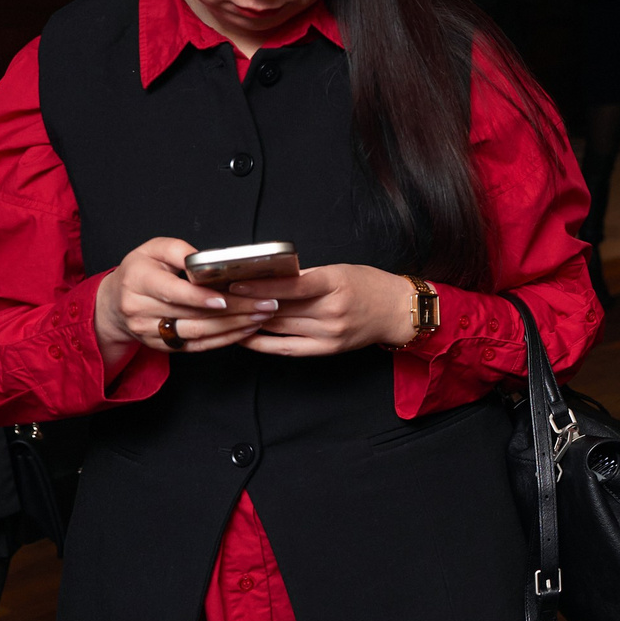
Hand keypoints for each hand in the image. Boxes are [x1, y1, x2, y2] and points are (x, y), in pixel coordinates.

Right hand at [95, 237, 271, 363]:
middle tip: (265, 303)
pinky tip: (246, 329)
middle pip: (192, 314)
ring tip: (262, 315)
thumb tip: (206, 261)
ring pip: (197, 332)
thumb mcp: (153, 249)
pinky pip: (197, 346)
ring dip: (234, 326)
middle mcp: (139, 309)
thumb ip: (179, 250)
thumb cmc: (140, 270)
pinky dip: (224, 339)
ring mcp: (149, 331)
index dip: (200, 297)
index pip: (172, 292)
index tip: (226, 298)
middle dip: (234, 310)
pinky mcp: (161, 346)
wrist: (114, 302)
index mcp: (137, 281)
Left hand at [229, 264, 420, 355]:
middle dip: (248, 302)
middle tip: (220, 296)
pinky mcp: (327, 349)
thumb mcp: (340, 271)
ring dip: (251, 321)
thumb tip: (266, 277)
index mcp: (336, 285)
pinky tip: (244, 336)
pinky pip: (286, 348)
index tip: (235, 282)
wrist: (398, 311)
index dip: (261, 286)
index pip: (292, 287)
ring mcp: (329, 333)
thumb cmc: (369, 285)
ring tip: (227, 314)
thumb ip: (305, 277)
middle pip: (281, 308)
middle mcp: (332, 311)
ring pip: (279, 327)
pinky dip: (262, 343)